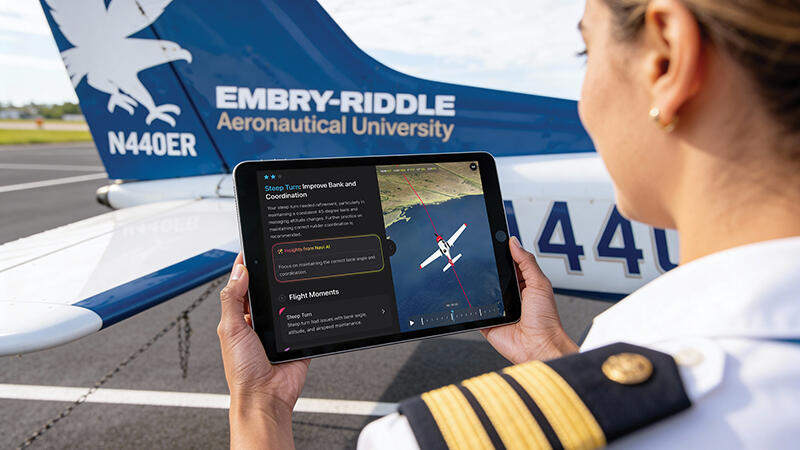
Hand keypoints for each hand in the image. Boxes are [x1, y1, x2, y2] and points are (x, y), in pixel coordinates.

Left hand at [217, 253, 309, 448]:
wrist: (267, 398)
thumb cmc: (243, 372)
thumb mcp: (230, 330)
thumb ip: (232, 299)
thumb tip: (238, 271)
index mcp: (240, 318)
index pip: (243, 285)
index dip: (247, 268)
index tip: (254, 250)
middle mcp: (259, 323)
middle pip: (267, 291)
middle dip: (272, 279)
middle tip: (278, 263)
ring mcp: (280, 331)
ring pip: (288, 302)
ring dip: (291, 296)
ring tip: (294, 284)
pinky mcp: (298, 339)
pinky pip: (307, 320)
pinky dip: (309, 312)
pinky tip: (310, 304)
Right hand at [481, 237, 577, 363]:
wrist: (538, 346)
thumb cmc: (546, 321)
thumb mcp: (539, 284)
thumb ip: (527, 262)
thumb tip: (514, 243)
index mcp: (524, 284)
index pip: (510, 263)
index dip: (502, 252)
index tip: (493, 240)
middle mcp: (511, 295)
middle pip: (494, 275)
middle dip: (488, 269)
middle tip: (482, 259)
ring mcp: (499, 308)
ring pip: (483, 291)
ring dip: (480, 288)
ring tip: (478, 281)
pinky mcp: (488, 321)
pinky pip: (475, 310)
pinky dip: (472, 306)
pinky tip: (473, 300)